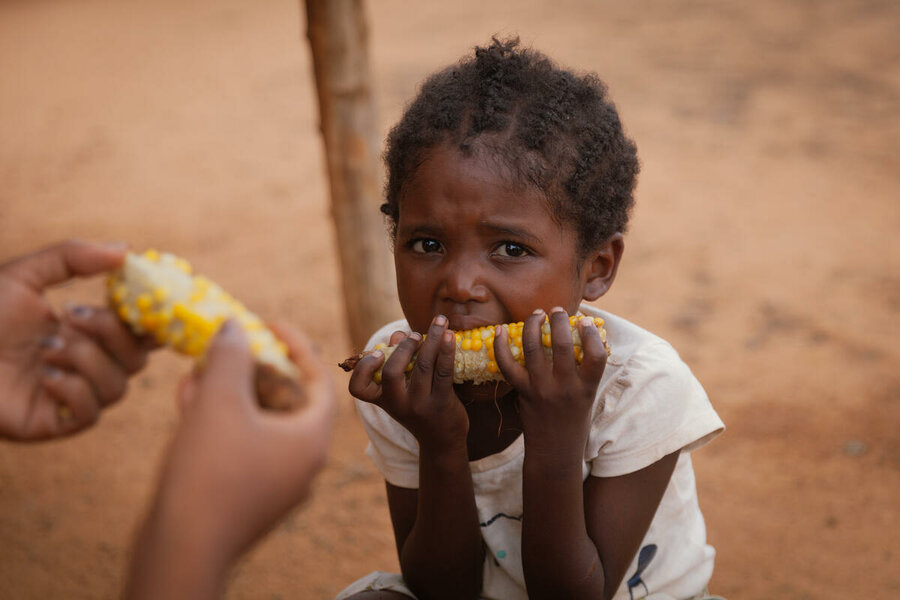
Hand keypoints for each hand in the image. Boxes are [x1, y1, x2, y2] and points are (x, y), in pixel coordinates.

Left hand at [0, 240, 150, 440]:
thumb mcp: (24, 275)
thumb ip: (74, 257)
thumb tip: (126, 250)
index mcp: (87, 333)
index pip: (140, 331)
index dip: (153, 320)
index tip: (149, 300)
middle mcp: (87, 366)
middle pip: (138, 358)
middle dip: (111, 332)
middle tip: (71, 315)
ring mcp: (73, 396)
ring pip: (118, 385)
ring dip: (86, 360)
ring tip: (45, 347)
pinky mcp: (56, 423)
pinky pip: (91, 412)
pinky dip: (73, 389)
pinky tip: (44, 376)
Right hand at [126, 320, 335, 599]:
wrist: (180, 552)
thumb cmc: (208, 472)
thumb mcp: (219, 401)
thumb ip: (230, 356)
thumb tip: (234, 327)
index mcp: (311, 440)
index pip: (319, 380)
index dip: (297, 345)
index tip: (270, 324)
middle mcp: (302, 464)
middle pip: (287, 400)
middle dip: (254, 368)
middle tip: (230, 346)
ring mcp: (275, 484)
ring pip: (258, 422)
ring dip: (230, 391)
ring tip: (201, 366)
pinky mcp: (247, 498)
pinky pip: (241, 446)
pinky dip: (220, 420)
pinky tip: (189, 398)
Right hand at [348, 315, 466, 449]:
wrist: (442, 440)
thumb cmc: (418, 406)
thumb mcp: (402, 390)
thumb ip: (398, 360)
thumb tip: (400, 334)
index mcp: (382, 400)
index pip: (358, 389)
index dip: (363, 369)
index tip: (378, 353)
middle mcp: (398, 404)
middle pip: (392, 372)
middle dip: (404, 347)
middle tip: (415, 335)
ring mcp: (420, 405)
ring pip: (423, 365)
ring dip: (432, 338)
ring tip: (440, 321)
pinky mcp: (442, 402)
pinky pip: (444, 371)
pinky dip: (446, 350)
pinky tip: (450, 335)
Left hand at [494, 307, 606, 461]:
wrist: (554, 453)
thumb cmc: (574, 422)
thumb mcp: (587, 397)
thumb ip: (585, 372)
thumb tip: (582, 338)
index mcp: (587, 388)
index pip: (597, 356)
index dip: (591, 334)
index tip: (584, 321)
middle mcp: (565, 387)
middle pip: (563, 345)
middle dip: (559, 321)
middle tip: (557, 310)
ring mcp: (542, 389)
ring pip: (534, 348)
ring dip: (533, 325)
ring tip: (537, 314)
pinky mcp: (523, 393)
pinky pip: (508, 365)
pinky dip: (501, 346)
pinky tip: (500, 330)